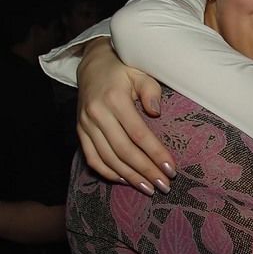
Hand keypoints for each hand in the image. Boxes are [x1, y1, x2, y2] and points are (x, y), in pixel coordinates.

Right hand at [76, 38, 176, 194]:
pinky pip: (92, 158)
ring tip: (149, 188)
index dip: (156, 153)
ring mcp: (86, 124)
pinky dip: (108, 172)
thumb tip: (156, 112)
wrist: (92, 64)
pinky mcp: (80, 131)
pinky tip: (125, 180)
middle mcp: (97, 114)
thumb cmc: (123, 69)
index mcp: (114, 99)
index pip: (139, 134)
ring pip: (108, 158)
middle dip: (146, 171)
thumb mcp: (141, 73)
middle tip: (164, 185)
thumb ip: (151, 90)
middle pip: (124, 151)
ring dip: (130, 177)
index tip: (171, 169)